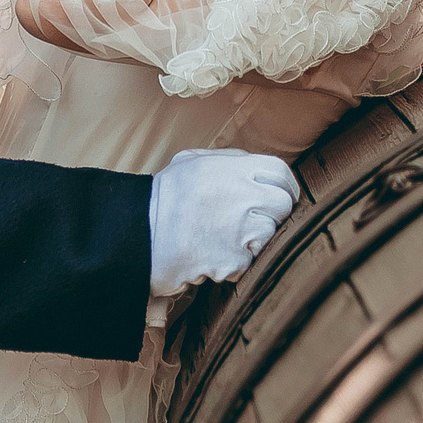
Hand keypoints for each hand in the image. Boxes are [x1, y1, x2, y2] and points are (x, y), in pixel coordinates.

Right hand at [146, 148, 297, 296]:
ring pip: (270, 234)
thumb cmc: (164, 199)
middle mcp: (240, 194)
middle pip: (282, 204)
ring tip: (222, 237)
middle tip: (249, 220)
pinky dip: (235, 262)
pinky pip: (250, 261)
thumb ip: (228, 160)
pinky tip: (212, 253)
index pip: (280, 171)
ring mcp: (240, 229)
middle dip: (271, 214)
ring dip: (253, 239)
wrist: (138, 237)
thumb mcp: (190, 162)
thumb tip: (256, 165)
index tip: (281, 195)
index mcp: (230, 168)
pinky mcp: (234, 260)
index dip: (285, 185)